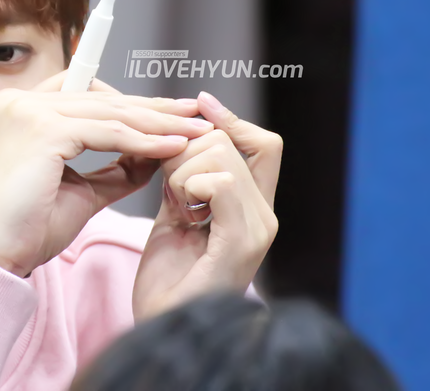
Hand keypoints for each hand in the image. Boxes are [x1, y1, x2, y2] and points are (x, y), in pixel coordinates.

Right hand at [0, 72, 213, 277]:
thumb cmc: (27, 229)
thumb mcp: (79, 189)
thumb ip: (113, 167)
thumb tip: (155, 151)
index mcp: (19, 109)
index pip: (84, 92)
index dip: (128, 99)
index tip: (168, 112)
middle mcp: (18, 101)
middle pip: (102, 98)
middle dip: (153, 109)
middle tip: (194, 115)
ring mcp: (28, 111)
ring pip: (110, 113)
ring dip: (158, 123)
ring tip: (194, 132)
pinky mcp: (43, 129)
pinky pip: (109, 133)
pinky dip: (144, 141)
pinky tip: (173, 147)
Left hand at [132, 91, 281, 319]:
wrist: (165, 326)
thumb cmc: (167, 278)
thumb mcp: (177, 216)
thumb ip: (186, 178)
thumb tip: (181, 131)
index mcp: (252, 206)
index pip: (262, 142)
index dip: (230, 117)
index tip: (199, 103)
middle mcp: (264, 214)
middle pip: (227, 140)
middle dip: (184, 151)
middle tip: (170, 191)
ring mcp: (258, 227)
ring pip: (219, 155)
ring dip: (180, 172)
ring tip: (175, 208)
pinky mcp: (243, 242)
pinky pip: (221, 182)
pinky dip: (189, 186)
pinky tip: (179, 212)